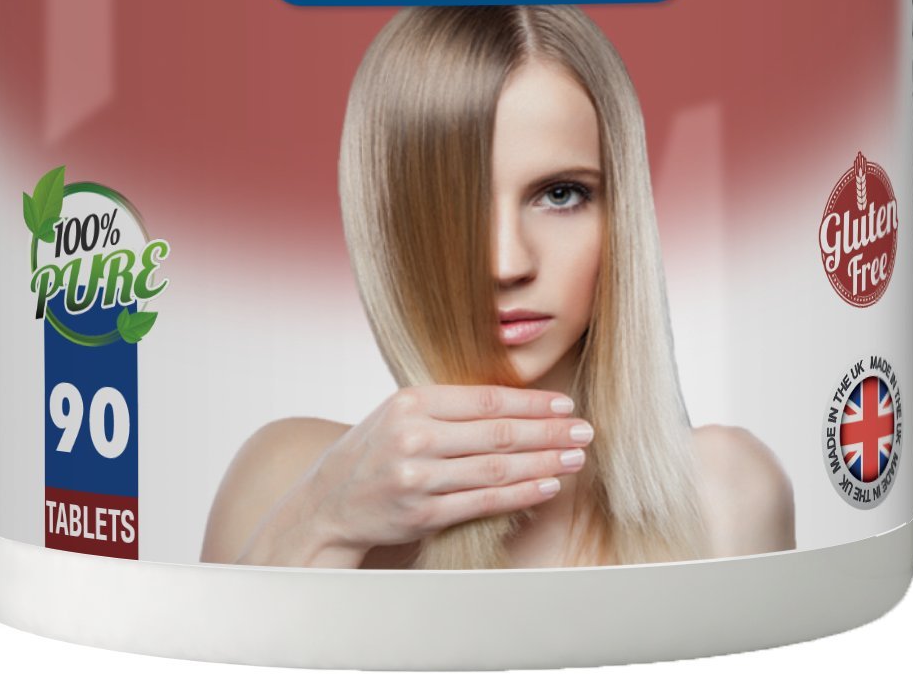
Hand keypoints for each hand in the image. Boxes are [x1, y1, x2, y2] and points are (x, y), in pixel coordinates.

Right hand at [298, 384, 592, 560]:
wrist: (328, 501)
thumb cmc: (374, 451)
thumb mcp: (400, 413)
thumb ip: (448, 408)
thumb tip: (515, 404)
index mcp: (412, 401)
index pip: (486, 399)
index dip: (531, 402)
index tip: (565, 404)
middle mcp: (415, 436)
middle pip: (497, 433)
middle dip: (548, 432)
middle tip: (584, 430)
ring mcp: (418, 476)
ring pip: (495, 468)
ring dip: (542, 463)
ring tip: (575, 458)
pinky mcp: (422, 513)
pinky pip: (482, 501)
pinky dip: (519, 494)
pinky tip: (546, 486)